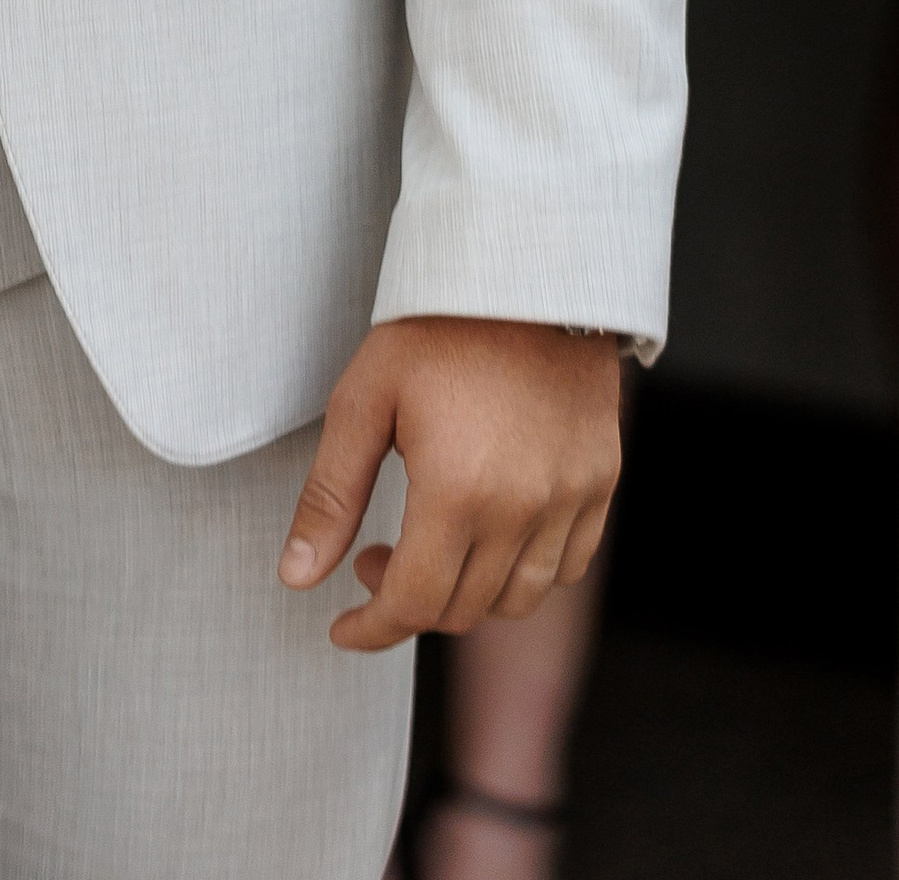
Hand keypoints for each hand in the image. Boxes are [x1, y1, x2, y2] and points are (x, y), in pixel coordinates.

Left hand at [278, 316, 622, 647]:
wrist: (526, 270)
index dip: (372, 628)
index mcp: (457, 493)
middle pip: (462, 608)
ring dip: (466, 594)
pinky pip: (565, 566)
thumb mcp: (365, 399)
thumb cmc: (438, 326)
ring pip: (516, 598)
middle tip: (373, 557)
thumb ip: (331, 495)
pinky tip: (490, 535)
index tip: (343, 625)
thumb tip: (297, 577)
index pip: (413, 604)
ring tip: (430, 546)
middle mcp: (522, 511)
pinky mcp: (601, 483)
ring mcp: (570, 501)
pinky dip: (524, 572)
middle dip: (408, 602)